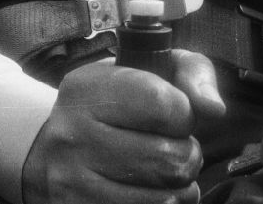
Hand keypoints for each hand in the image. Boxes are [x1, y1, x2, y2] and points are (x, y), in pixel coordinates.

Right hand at [22, 50, 225, 203]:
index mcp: (88, 90)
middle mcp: (73, 136)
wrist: (48, 150)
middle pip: (170, 160)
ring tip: (165, 172)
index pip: (164, 105)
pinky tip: (150, 192)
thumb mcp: (146, 70)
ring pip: (165, 199)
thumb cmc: (111, 106)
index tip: (173, 115)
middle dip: (186, 155)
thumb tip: (214, 109)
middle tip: (173, 148)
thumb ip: (191, 73)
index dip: (184, 114)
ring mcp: (73, 182)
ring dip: (179, 187)